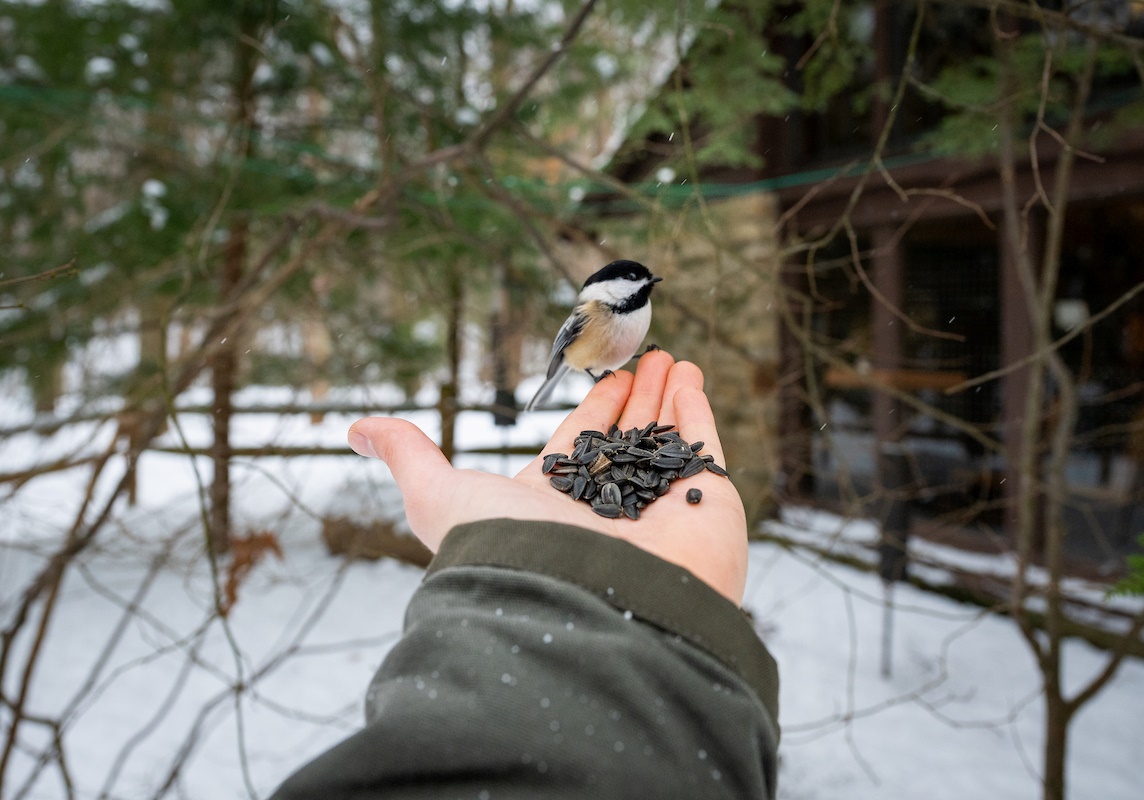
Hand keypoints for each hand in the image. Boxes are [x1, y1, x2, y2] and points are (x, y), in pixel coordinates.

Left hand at [347, 349, 747, 603]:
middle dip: (636, 399)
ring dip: (669, 398)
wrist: (583, 608)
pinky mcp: (704, 510)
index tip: (609, 377)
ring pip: (664, 441)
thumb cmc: (506, 554)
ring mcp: (659, 511)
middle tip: (648, 358)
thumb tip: (355, 427)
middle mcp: (608, 510)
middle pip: (625, 440)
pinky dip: (698, 412)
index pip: (578, 445)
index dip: (593, 409)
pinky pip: (702, 450)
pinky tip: (691, 378)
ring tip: (674, 358)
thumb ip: (408, 456)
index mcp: (553, 507)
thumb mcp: (440, 496)